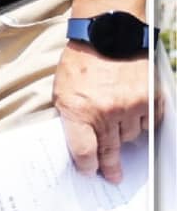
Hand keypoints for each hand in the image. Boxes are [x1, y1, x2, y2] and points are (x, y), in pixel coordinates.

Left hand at [54, 42, 163, 182]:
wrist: (107, 35)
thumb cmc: (80, 63)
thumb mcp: (62, 91)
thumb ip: (70, 117)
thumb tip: (79, 143)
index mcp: (78, 110)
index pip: (84, 151)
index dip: (87, 165)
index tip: (90, 172)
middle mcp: (106, 111)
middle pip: (109, 149)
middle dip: (109, 164)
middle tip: (113, 176)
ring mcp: (130, 106)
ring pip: (130, 137)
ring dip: (123, 137)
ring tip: (118, 131)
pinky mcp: (149, 98)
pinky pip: (149, 124)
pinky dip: (142, 124)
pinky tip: (135, 121)